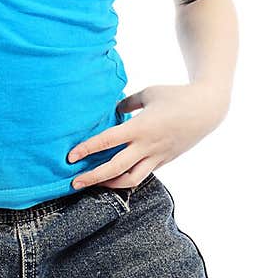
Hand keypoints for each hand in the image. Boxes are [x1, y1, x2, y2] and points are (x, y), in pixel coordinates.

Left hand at [66, 82, 228, 190]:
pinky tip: (116, 178)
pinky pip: (143, 174)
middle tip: (74, 182)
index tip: (70, 157)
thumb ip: (127, 104)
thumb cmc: (176, 95)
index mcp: (140, 127)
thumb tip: (113, 111)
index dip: (87, 150)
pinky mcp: (164, 161)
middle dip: (92, 177)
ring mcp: (157, 156)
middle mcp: (147, 146)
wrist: (207, 109)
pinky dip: (128, 178)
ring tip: (95, 184)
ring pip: (130, 179)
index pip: (107, 141)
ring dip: (110, 184)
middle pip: (115, 168)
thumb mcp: (148, 93)